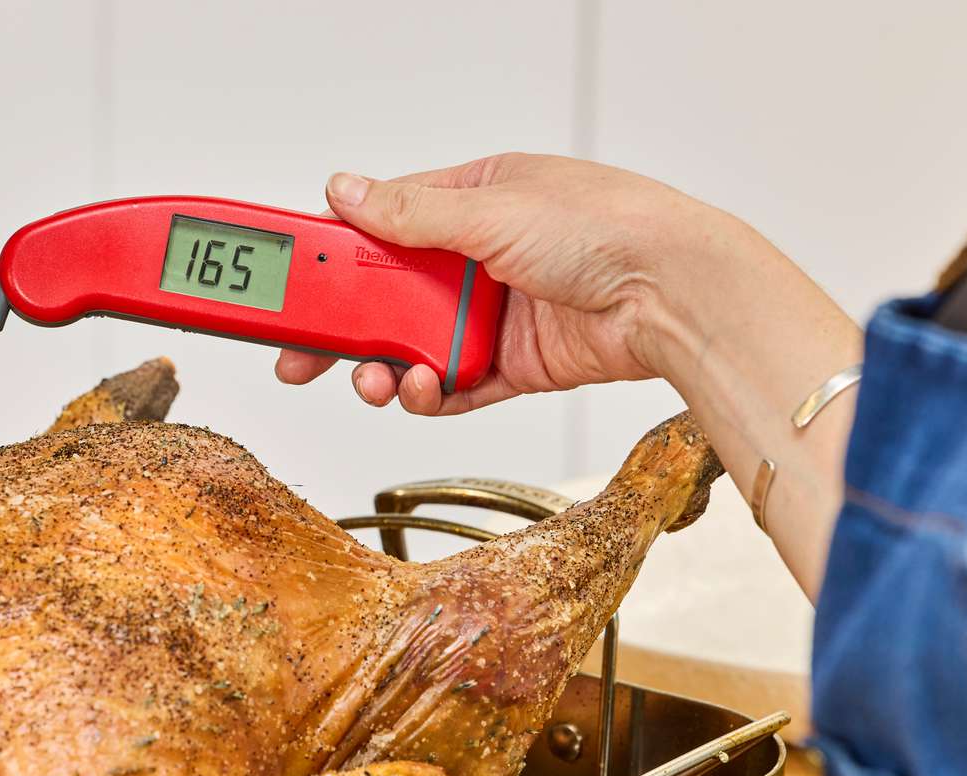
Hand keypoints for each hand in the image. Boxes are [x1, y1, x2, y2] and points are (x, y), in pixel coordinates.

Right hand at [275, 154, 719, 413]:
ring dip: (388, 370)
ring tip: (379, 383)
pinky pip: (457, 387)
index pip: (381, 229)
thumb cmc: (607, 227)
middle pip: (388, 300)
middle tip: (301, 360)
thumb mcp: (491, 208)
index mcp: (471, 202)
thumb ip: (411, 211)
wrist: (673, 294)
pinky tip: (423, 392)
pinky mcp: (515, 364)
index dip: (334, 260)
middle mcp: (479, 257)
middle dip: (344, 333)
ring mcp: (495, 313)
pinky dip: (433, 395)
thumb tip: (345, 189)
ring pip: (416, 349)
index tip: (293, 287)